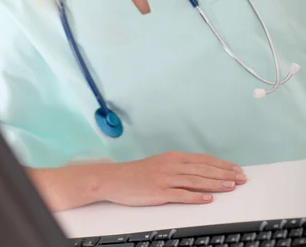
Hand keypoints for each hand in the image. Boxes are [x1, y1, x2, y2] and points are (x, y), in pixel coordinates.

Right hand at [101, 151, 246, 205]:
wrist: (115, 179)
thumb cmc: (138, 173)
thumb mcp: (161, 164)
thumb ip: (179, 167)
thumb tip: (200, 172)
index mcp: (174, 157)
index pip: (203, 160)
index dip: (222, 165)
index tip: (236, 170)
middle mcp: (172, 165)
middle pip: (203, 169)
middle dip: (225, 174)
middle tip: (241, 179)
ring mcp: (166, 178)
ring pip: (196, 180)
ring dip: (215, 184)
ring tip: (231, 187)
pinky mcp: (159, 192)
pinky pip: (181, 194)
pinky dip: (196, 196)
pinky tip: (208, 199)